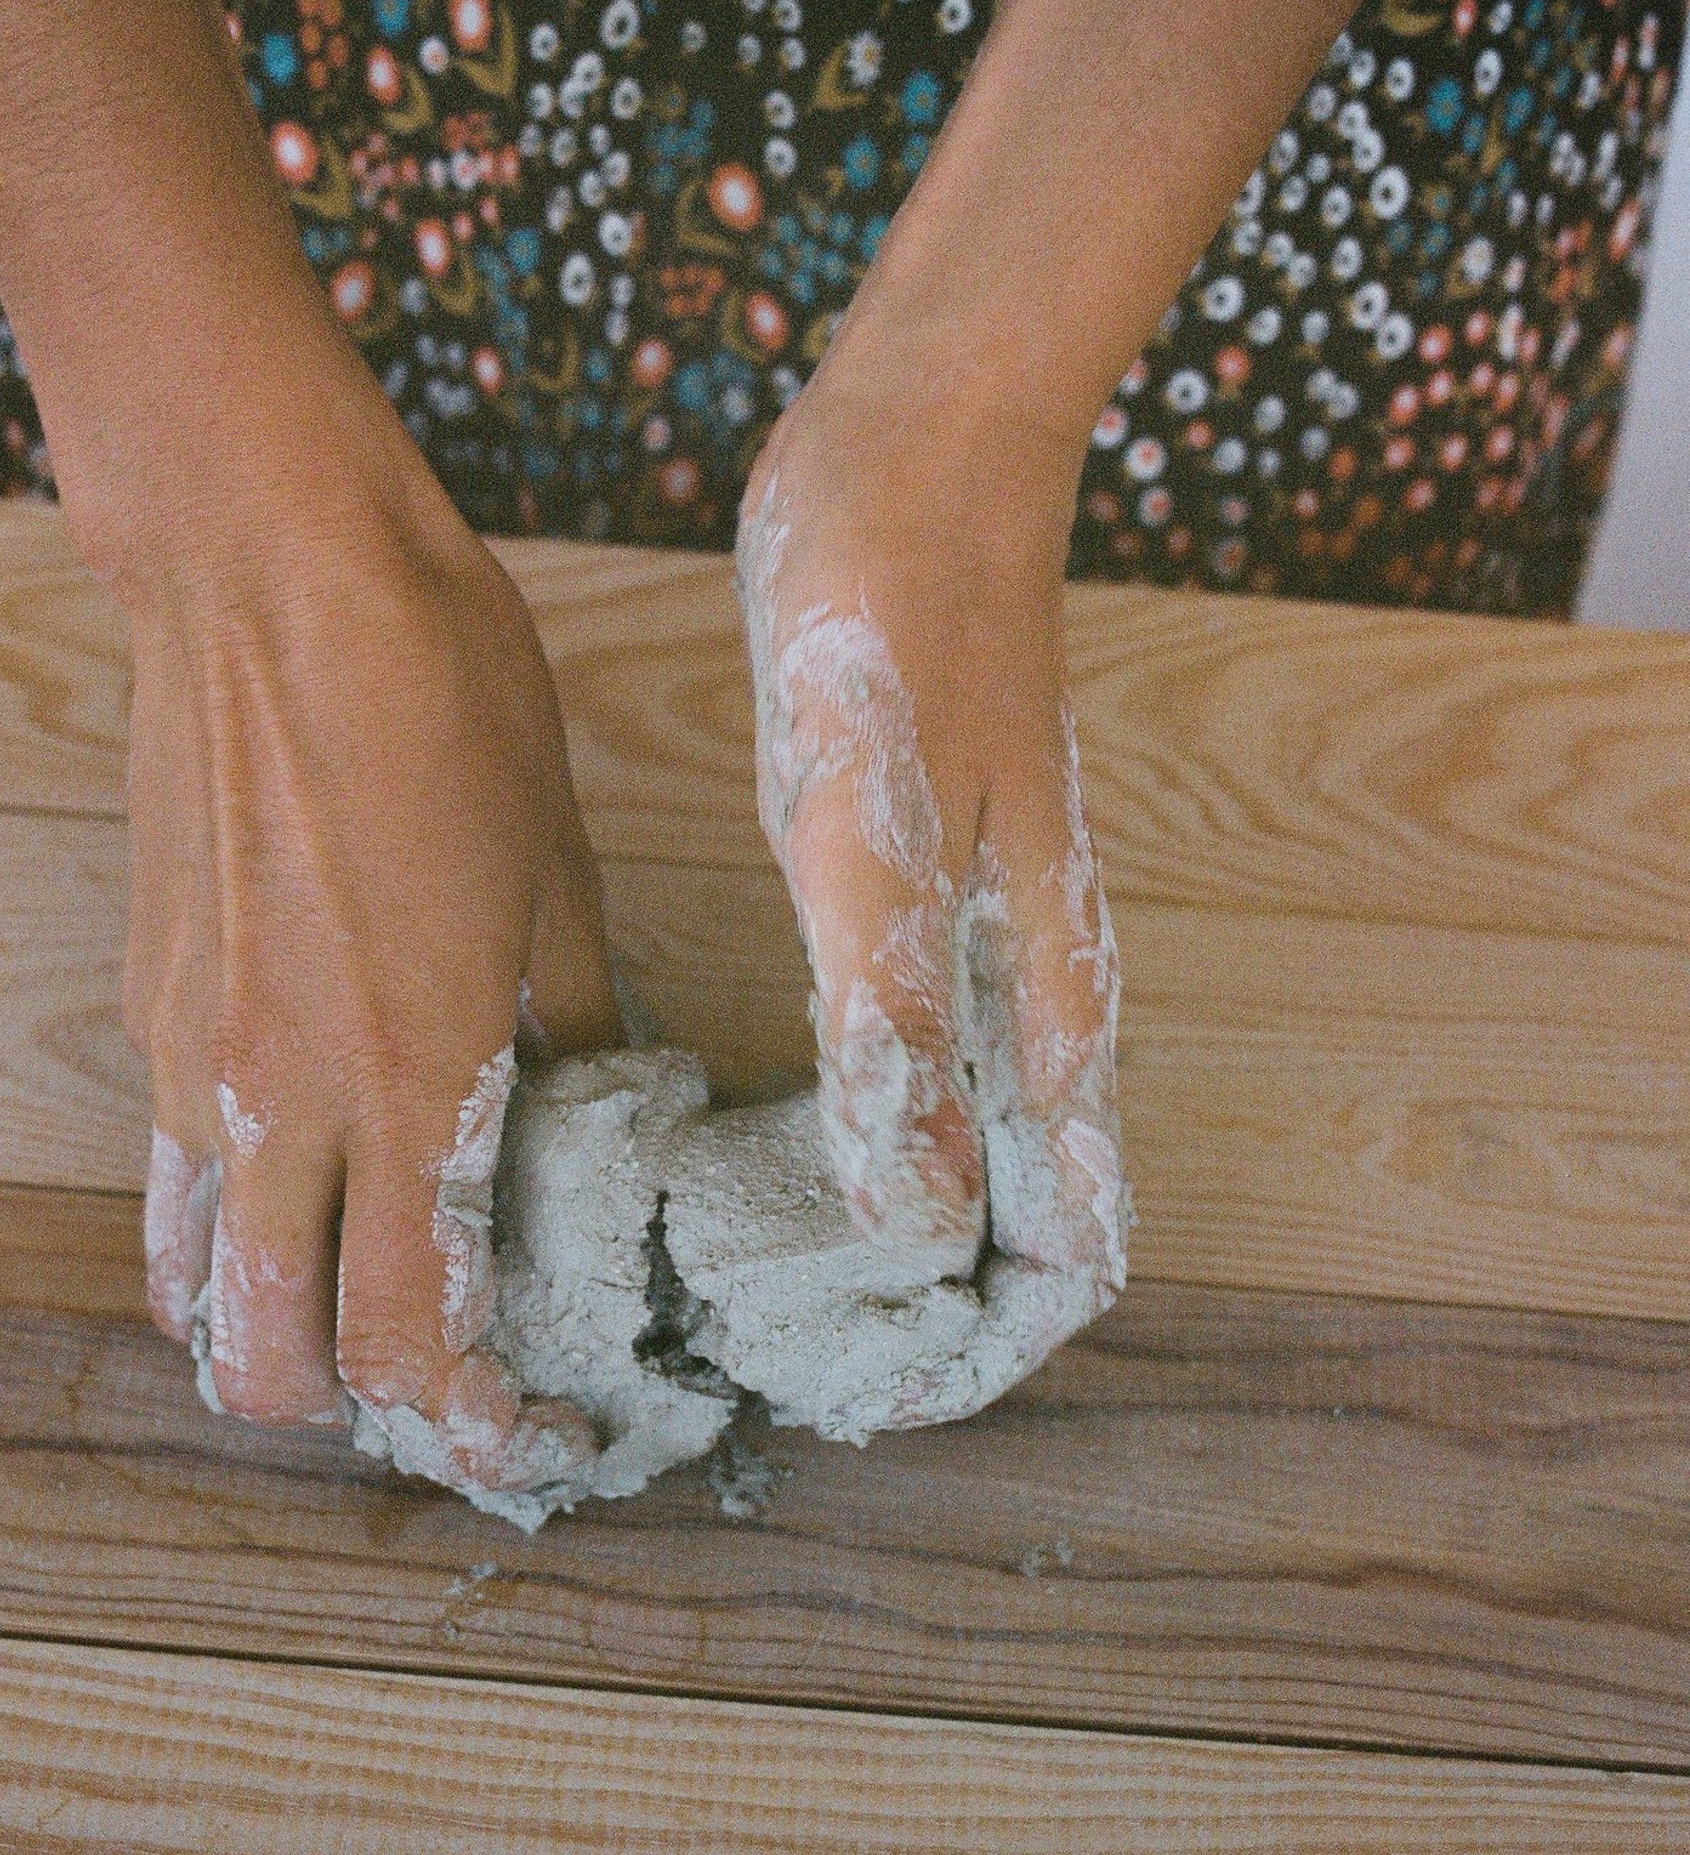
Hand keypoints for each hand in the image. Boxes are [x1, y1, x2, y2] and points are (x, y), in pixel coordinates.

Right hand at [76, 327, 621, 1506]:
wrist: (267, 567)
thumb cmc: (439, 698)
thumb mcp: (556, 876)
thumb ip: (569, 1034)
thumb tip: (601, 1127)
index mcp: (407, 1078)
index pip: (416, 1342)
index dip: (483, 1427)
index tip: (547, 1436)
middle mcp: (274, 1101)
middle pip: (268, 1366)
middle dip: (360, 1414)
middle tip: (453, 1384)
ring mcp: (188, 1059)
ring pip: (191, 1289)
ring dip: (273, 1334)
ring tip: (365, 1306)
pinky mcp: (145, 1004)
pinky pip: (170, 1177)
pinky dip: (227, 1232)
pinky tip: (308, 1176)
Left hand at [735, 317, 1128, 1320]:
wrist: (909, 459)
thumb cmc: (896, 635)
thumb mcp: (872, 838)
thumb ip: (896, 1029)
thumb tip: (917, 1220)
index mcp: (1046, 993)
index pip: (1072, 1230)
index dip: (996, 1338)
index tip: (887, 1395)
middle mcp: (1029, 985)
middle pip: (1028, 1203)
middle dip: (938, 1310)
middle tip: (800, 1373)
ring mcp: (980, 937)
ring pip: (978, 1136)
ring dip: (905, 1231)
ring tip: (783, 1300)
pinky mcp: (918, 887)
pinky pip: (918, 1053)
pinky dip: (866, 1128)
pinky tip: (783, 1138)